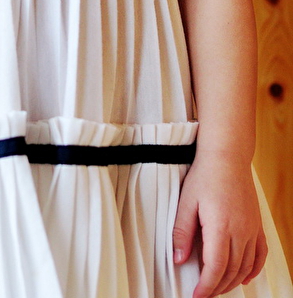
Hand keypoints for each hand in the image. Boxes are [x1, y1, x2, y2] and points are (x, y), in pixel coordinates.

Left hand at [173, 153, 266, 296]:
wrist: (227, 156)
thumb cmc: (205, 175)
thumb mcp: (186, 202)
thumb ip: (182, 232)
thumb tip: (179, 259)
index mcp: (221, 227)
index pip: (215, 268)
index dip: (206, 287)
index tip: (197, 296)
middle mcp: (240, 231)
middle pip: (231, 271)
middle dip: (217, 287)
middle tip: (203, 292)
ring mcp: (251, 229)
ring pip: (246, 266)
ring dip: (232, 281)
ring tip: (217, 286)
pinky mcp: (257, 224)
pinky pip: (260, 254)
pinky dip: (253, 270)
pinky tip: (244, 277)